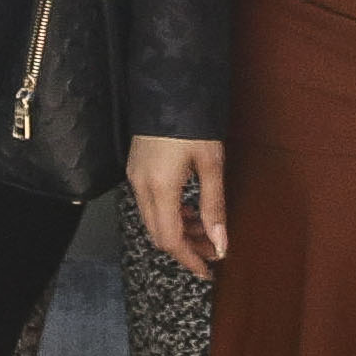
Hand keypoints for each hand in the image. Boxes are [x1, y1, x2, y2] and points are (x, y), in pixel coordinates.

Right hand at [130, 134, 227, 280]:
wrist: (169, 85)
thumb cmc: (193, 121)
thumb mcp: (211, 163)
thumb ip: (214, 206)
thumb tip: (221, 243)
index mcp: (160, 188)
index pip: (171, 239)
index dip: (189, 259)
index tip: (208, 271)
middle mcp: (141, 187)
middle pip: (159, 234)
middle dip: (186, 247)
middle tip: (213, 250)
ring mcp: (134, 177)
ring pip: (153, 220)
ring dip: (179, 230)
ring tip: (206, 230)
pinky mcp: (135, 168)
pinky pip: (149, 204)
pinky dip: (169, 214)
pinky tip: (189, 209)